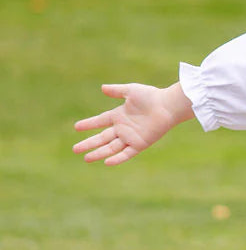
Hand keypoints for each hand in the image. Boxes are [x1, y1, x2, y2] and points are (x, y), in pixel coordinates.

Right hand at [72, 82, 192, 166]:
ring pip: (111, 147)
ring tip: (86, 158)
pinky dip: (117, 158)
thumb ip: (116, 90)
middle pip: (102, 138)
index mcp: (119, 115)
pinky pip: (126, 153)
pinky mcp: (140, 144)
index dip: (88, 124)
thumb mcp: (131, 90)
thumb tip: (102, 88)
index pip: (100, 121)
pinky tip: (106, 162)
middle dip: (89, 143)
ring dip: (99, 153)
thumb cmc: (151, 96)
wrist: (167, 105)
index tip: (76, 127)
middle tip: (75, 149)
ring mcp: (131, 137)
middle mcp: (123, 128)